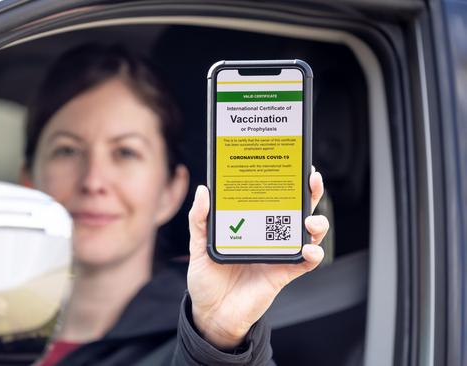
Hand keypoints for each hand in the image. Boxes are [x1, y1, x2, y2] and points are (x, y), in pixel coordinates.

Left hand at [186, 167, 328, 348]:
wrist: (211, 314)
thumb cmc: (206, 279)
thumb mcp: (198, 246)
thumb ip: (199, 220)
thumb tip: (203, 191)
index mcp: (250, 224)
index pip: (272, 198)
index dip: (285, 182)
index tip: (291, 165)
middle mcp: (268, 236)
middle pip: (296, 210)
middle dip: (310, 194)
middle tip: (311, 180)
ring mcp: (278, 254)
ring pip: (308, 233)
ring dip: (316, 223)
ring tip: (310, 220)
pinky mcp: (283, 274)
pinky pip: (306, 263)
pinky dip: (313, 254)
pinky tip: (308, 249)